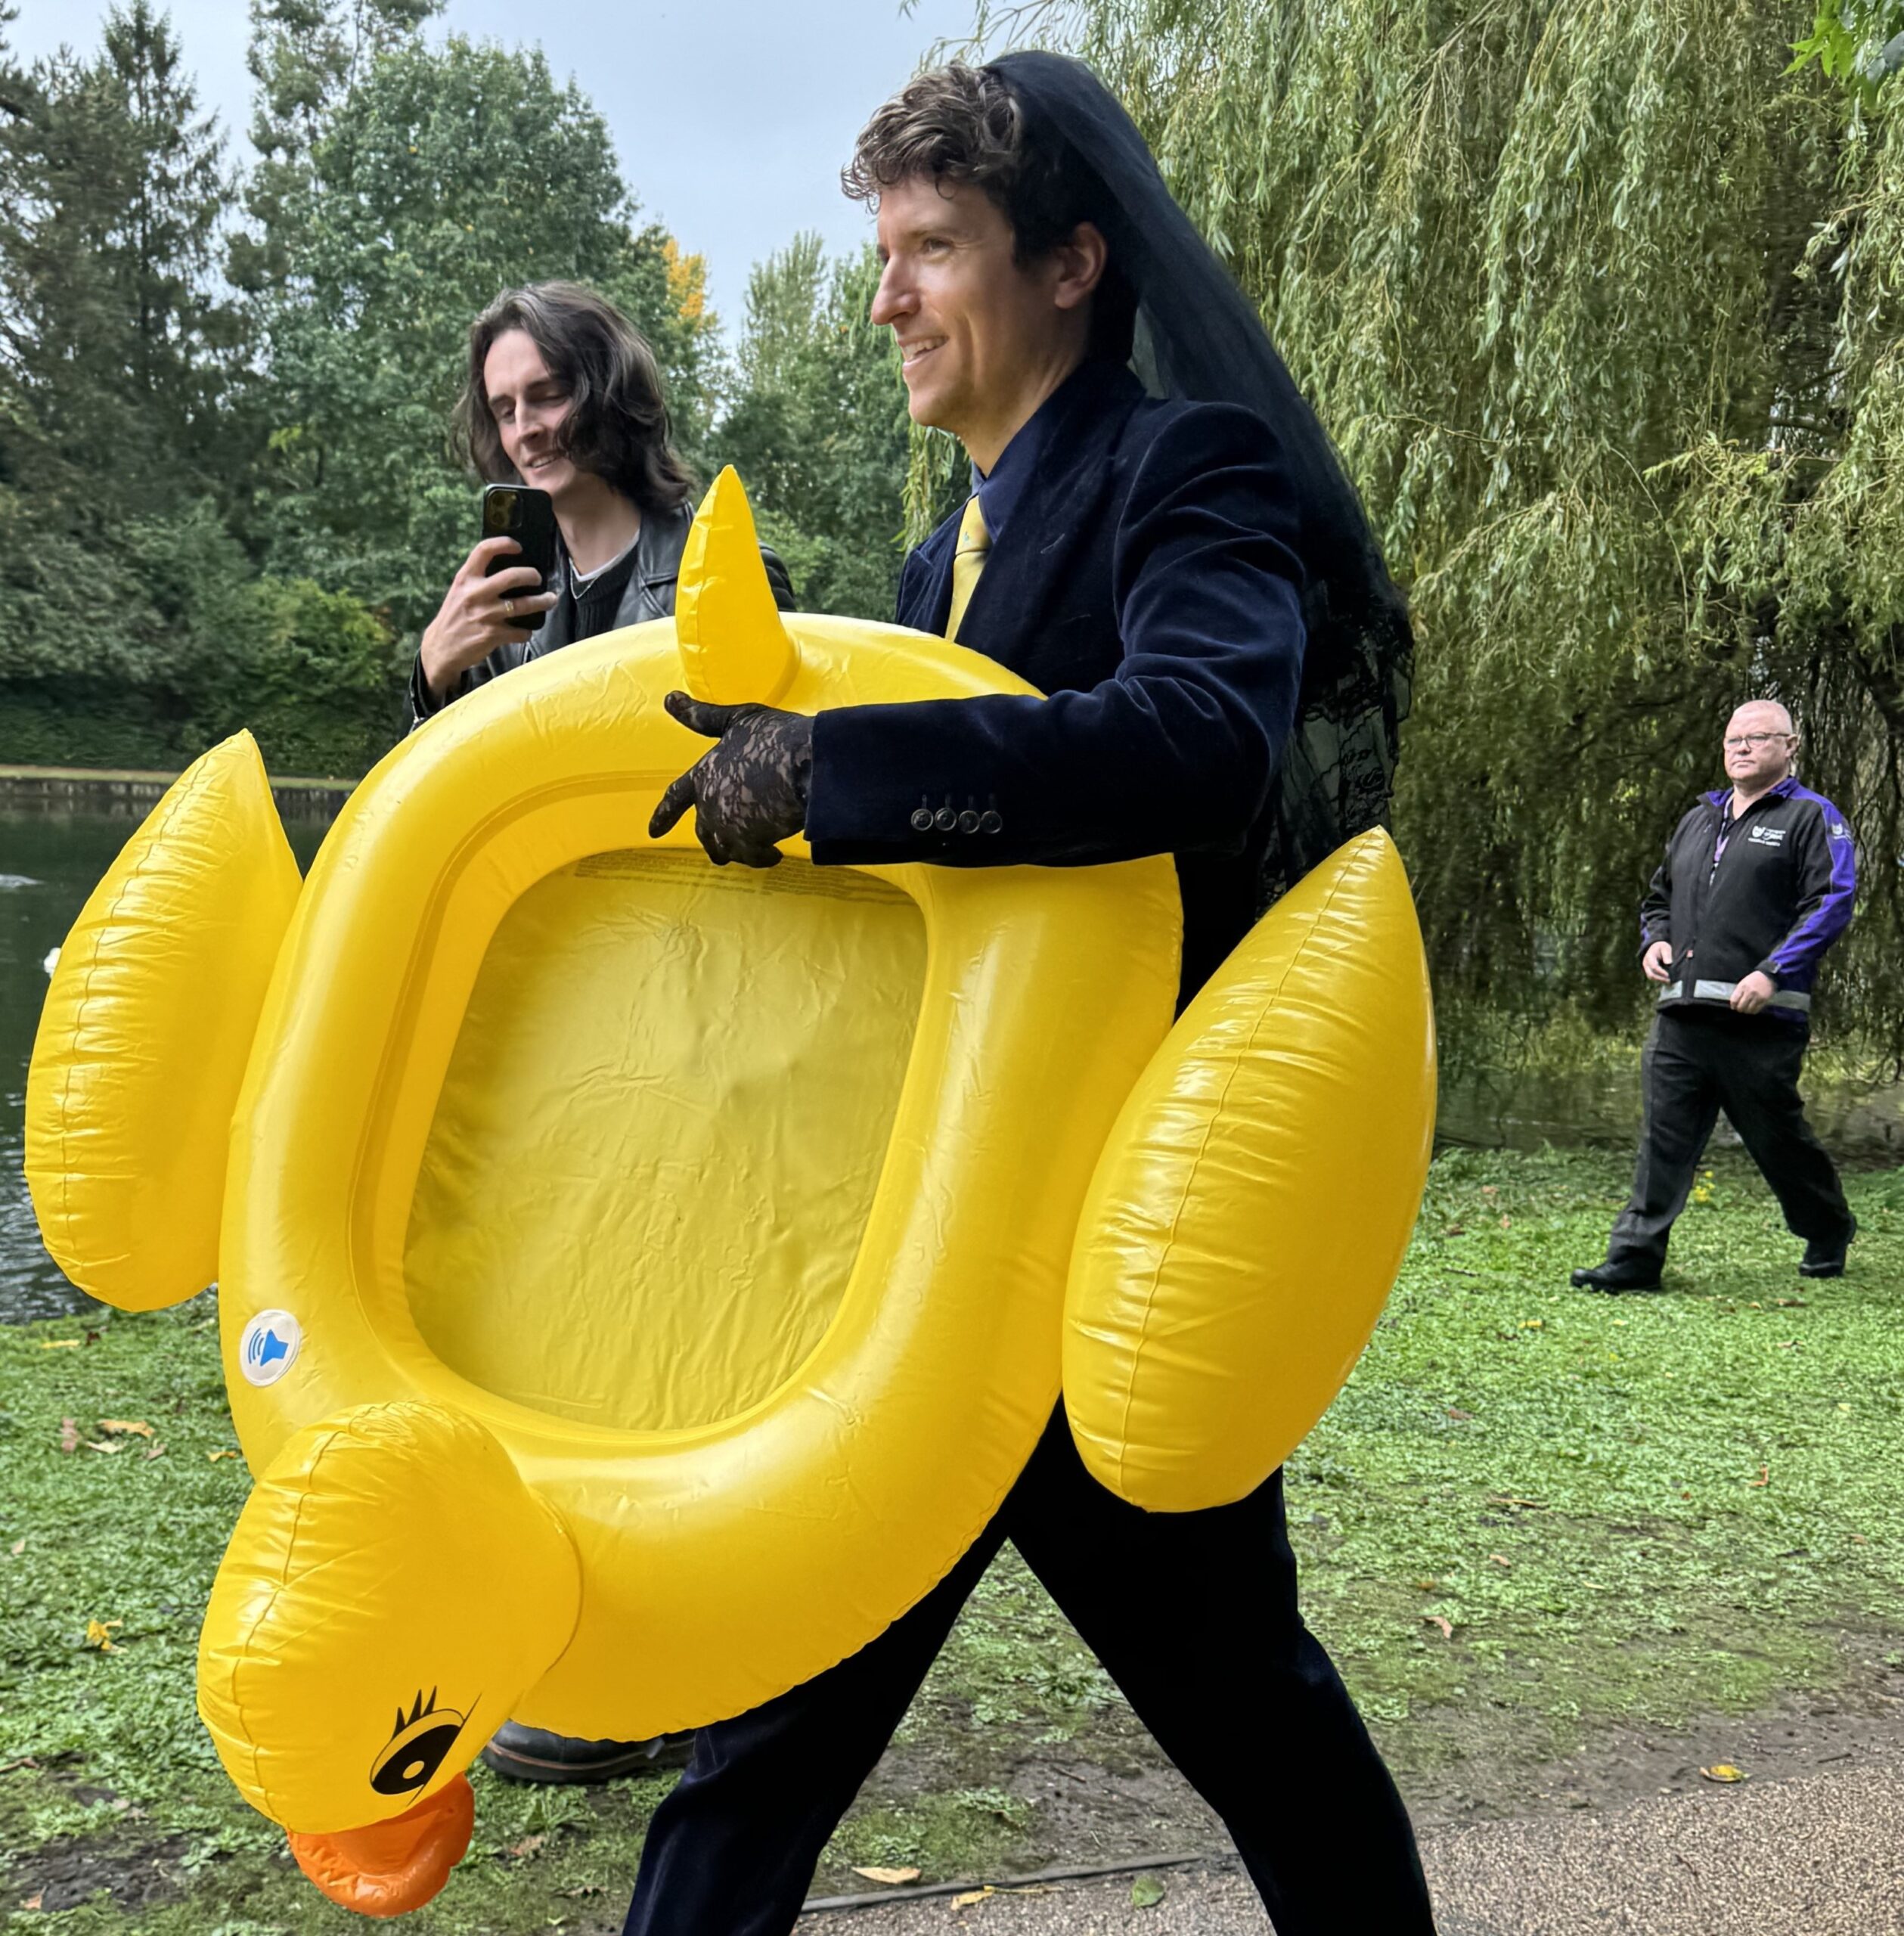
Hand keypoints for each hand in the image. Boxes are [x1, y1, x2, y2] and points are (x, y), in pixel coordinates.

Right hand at [418, 538, 558, 696]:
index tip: (518, 547)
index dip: (504, 543)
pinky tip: (526, 631)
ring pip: (523, 605)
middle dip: (532, 575)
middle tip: (538, 579)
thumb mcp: (460, 592)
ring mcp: (484, 615)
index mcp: (465, 579)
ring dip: (542, 602)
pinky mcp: (492, 635)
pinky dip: (526, 632)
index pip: (484, 550)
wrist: (441, 648)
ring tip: (550, 600)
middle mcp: (475, 593)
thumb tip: (509, 571)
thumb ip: (478, 581)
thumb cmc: (454, 617)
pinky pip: (520, 632)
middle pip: (511, 576)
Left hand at [648, 692, 812, 867]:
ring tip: (758, 850)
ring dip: (739, 851)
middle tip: (725, 851)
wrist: (804, 764)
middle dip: (713, 842)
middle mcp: (710, 804)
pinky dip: (763, 857)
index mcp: (704, 774)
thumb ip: (703, 717)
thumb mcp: (737, 719)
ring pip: (727, 850)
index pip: (676, 796)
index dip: (663, 814)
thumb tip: (668, 698)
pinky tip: (775, 854)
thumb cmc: (773, 736)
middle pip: (704, 832)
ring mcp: (729, 826)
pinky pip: (754, 857)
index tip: (652, 832)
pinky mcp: (752, 842)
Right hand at [1642, 941, 1673, 983]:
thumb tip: (1668, 963)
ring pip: (1650, 976)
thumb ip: (1666, 954)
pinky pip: (1652, 977)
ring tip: (1668, 981)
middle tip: (1669, 980)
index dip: (1661, 972)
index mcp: (1649, 956)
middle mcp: (1646, 963)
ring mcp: (1646, 967)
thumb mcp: (1665, 948)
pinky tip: (1666, 980)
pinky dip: (1658, 979)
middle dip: (1660, 978)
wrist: (1655, 947)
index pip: (1654, 966)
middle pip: (1650, 974)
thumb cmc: (1661, 947)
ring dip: (1659, 980)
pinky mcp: (1648, 970)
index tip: (1668, 975)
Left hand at [1729, 970, 1776, 1013]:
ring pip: (1748, 1009)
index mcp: (1742, 987)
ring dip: (1746, 1011)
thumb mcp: (1743, 982)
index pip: (1734, 1000)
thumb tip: (1734, 1001)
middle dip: (1739, 1009)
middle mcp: (1749, 993)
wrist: (1768, 977)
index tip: (1733, 1007)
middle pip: (1741, 1006)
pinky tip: (1752, 1009)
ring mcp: (1757, 997)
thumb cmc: (1754, 979)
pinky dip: (1753, 1011)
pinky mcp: (1763, 1000)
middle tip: (1740, 1009)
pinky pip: (1756, 1009)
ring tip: (1746, 1010)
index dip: (1733, 1005)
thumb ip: (1739, 991)